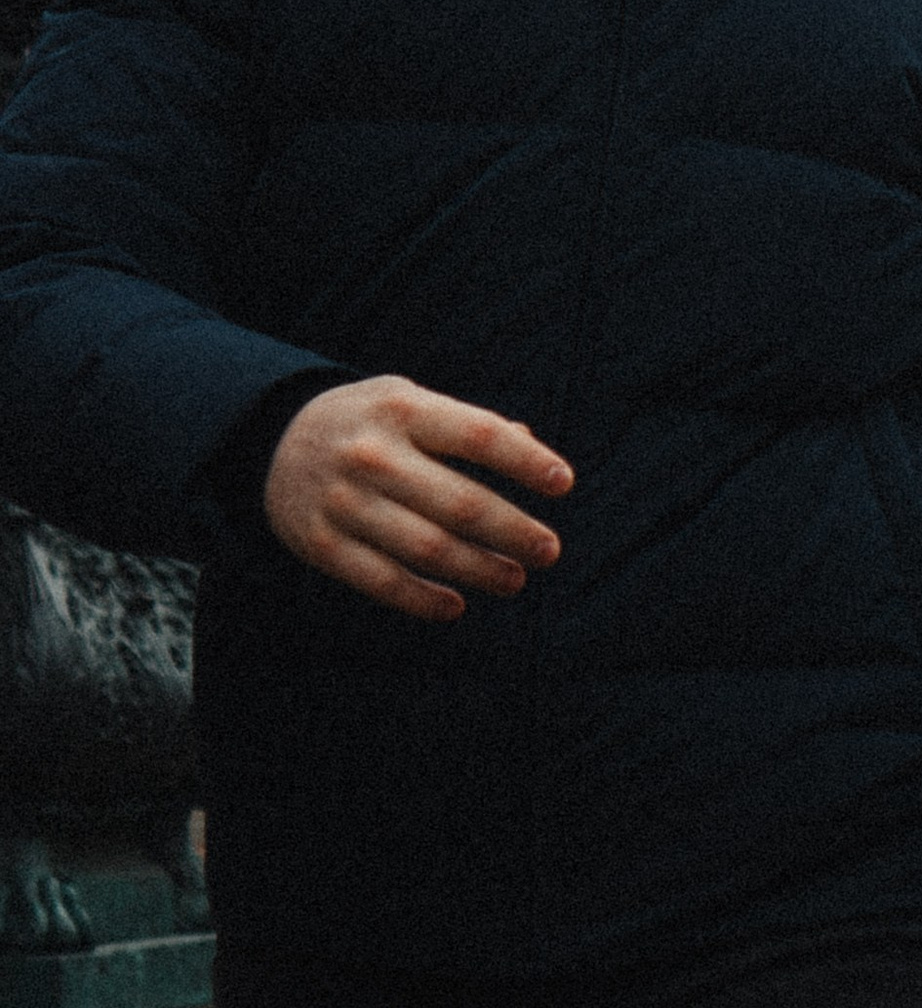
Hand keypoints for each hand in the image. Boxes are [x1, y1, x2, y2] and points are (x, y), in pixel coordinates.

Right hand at [264, 377, 574, 623]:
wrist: (270, 439)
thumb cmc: (370, 422)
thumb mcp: (412, 403)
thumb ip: (470, 425)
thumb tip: (536, 450)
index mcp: (403, 410)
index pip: (479, 435)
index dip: (526, 462)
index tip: (564, 484)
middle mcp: (373, 455)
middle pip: (460, 503)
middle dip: (514, 531)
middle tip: (549, 550)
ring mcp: (344, 502)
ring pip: (427, 549)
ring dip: (480, 569)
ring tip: (515, 579)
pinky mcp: (321, 544)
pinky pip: (382, 581)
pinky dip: (424, 599)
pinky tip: (458, 604)